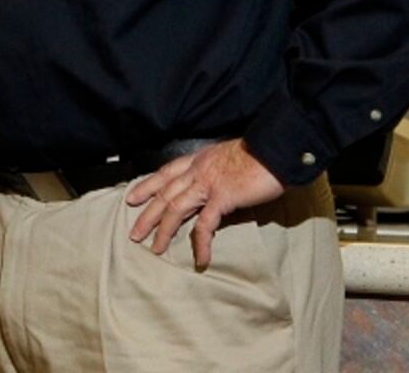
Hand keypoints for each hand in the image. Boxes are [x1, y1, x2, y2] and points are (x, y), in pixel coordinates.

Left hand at [124, 139, 284, 268]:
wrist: (276, 148)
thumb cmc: (260, 153)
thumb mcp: (229, 157)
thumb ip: (217, 170)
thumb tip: (217, 184)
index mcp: (198, 159)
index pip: (165, 173)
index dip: (147, 185)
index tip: (132, 197)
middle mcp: (197, 170)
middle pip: (164, 193)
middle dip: (147, 215)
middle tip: (134, 234)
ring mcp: (208, 184)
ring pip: (175, 209)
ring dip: (163, 231)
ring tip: (155, 249)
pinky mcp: (222, 198)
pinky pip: (205, 225)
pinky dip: (201, 243)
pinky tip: (200, 259)